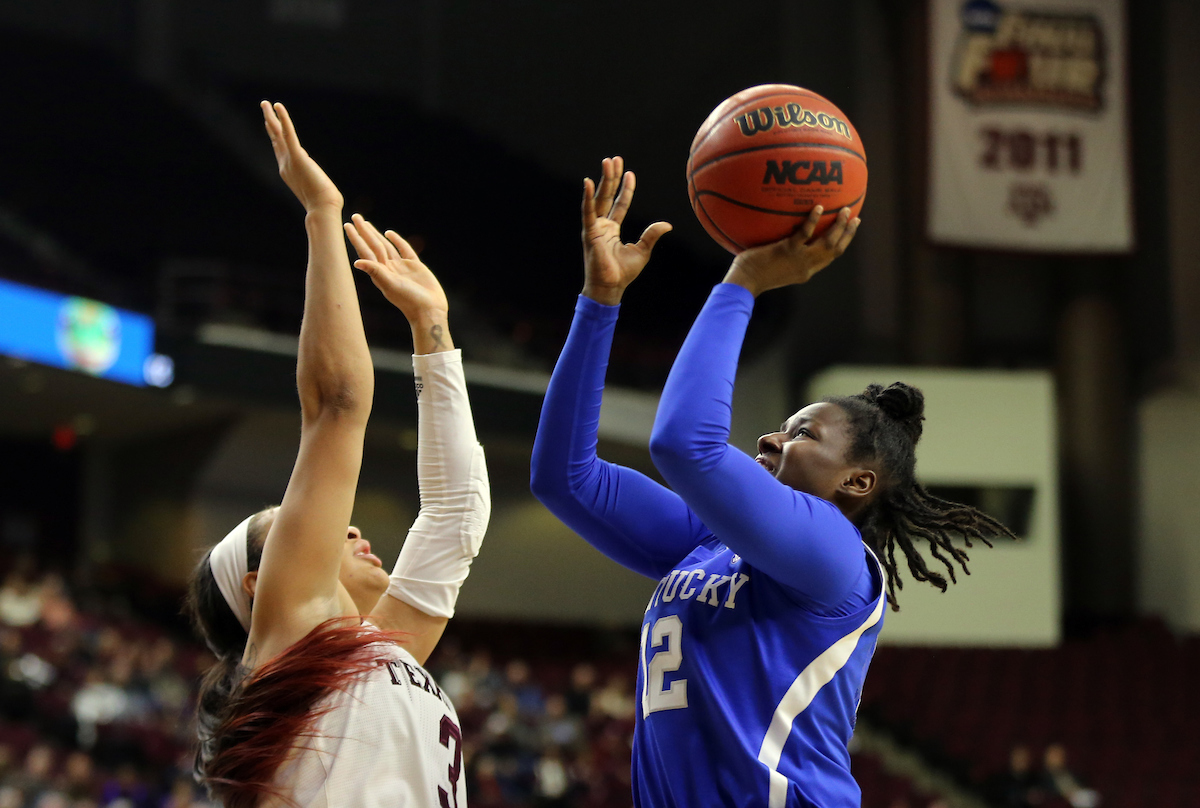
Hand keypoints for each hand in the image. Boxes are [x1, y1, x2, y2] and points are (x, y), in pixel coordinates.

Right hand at [261, 101, 343, 212]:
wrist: (323, 209)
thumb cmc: (325, 204)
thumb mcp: (317, 189)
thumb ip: (313, 179)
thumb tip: (318, 179)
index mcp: (289, 172)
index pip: (280, 150)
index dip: (275, 135)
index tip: (270, 124)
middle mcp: (285, 165)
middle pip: (275, 139)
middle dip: (269, 123)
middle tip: (265, 108)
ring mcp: (289, 160)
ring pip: (277, 134)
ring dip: (271, 117)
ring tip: (266, 103)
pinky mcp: (297, 156)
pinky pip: (288, 133)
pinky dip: (283, 119)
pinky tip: (278, 106)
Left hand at [344, 215, 452, 350]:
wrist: (429, 310)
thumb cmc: (409, 300)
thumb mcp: (390, 285)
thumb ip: (375, 272)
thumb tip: (356, 262)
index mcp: (380, 273)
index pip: (366, 251)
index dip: (357, 238)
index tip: (348, 226)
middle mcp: (388, 268)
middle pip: (374, 245)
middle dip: (364, 231)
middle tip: (355, 217)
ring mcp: (401, 267)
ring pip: (386, 246)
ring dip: (376, 235)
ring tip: (366, 223)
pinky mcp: (415, 266)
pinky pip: (404, 249)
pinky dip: (397, 240)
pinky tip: (389, 233)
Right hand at [581, 156, 671, 304]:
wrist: (611, 287)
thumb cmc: (624, 273)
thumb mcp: (643, 251)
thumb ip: (652, 235)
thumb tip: (667, 224)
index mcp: (612, 229)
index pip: (619, 204)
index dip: (625, 189)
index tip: (630, 173)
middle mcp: (602, 225)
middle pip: (607, 196)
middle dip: (611, 177)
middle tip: (614, 159)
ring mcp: (594, 227)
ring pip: (599, 198)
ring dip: (603, 180)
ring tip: (607, 162)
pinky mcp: (590, 232)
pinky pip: (588, 212)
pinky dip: (587, 197)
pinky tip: (587, 182)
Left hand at [723, 206, 859, 296]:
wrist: (744, 283)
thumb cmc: (753, 274)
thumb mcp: (776, 268)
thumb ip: (785, 256)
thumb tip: (785, 238)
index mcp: (805, 272)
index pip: (829, 257)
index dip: (842, 243)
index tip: (849, 230)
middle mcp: (806, 267)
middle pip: (835, 249)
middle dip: (848, 233)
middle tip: (855, 217)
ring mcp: (798, 259)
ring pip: (827, 242)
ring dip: (839, 226)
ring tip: (845, 210)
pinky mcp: (787, 250)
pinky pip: (805, 233)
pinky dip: (813, 220)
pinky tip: (819, 207)